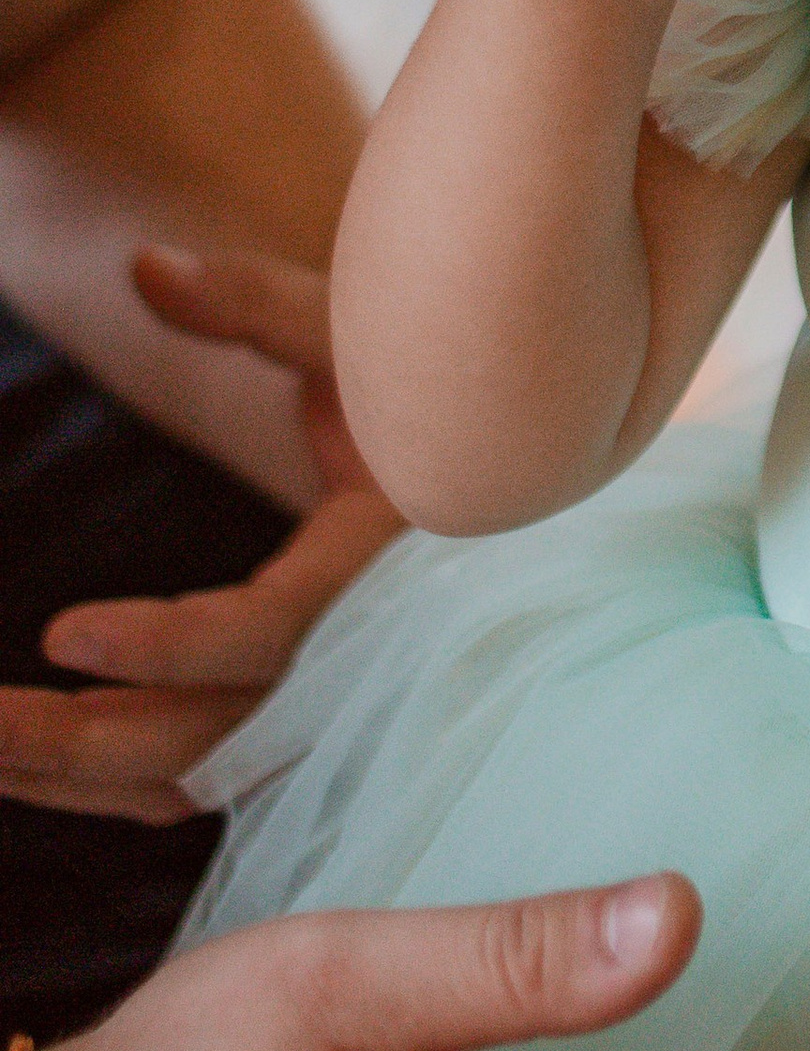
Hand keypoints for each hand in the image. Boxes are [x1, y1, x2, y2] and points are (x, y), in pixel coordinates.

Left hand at [0, 247, 404, 825]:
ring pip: (198, 777)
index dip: (169, 643)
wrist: (520, 452)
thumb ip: (255, 305)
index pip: (274, 630)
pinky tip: (32, 766)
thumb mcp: (363, 330)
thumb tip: (142, 268)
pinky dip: (117, 783)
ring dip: (81, 775)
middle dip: (82, 741)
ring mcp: (340, 705)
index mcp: (390, 563)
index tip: (61, 635)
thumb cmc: (443, 379)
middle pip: (216, 739)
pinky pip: (205, 775)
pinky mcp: (305, 720)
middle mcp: (372, 657)